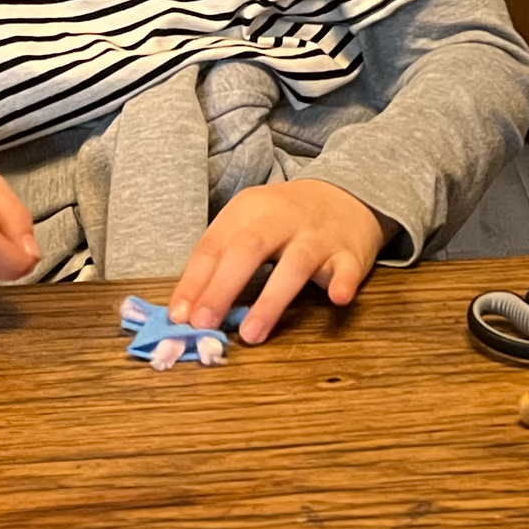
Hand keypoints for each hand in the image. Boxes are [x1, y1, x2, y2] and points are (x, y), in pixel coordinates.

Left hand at [169, 178, 386, 344]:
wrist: (345, 194)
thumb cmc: (284, 220)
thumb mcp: (248, 225)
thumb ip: (220, 262)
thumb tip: (186, 310)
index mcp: (249, 209)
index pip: (214, 245)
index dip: (194, 281)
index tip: (179, 316)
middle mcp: (282, 218)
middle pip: (248, 249)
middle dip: (223, 287)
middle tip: (204, 324)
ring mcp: (317, 235)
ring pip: (294, 264)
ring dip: (271, 300)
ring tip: (251, 334)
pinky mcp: (349, 252)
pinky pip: (347, 269)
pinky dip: (342, 282)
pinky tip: (337, 298)